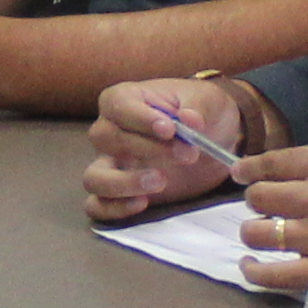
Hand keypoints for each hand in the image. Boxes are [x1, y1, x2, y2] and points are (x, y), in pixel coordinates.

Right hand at [81, 74, 264, 220]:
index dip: (140, 118)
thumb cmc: (202, 111)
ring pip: (93, 177)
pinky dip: (114, 209)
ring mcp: (109, 164)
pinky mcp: (119, 194)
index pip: (117, 104)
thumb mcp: (208, 101)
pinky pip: (98, 206)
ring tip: (161, 181)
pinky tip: (143, 204)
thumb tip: (189, 120)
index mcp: (125, 98)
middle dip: (146, 148)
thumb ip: (198, 108)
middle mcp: (109, 130)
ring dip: (123, 182)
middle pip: (106, 139)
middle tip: (187, 154)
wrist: (214, 138)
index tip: (170, 129)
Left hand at [234, 146, 307, 290]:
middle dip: (257, 202)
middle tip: (267, 209)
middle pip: (259, 198)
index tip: (241, 173)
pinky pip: (270, 275)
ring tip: (260, 235)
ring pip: (257, 233)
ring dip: (253, 233)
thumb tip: (284, 176)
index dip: (250, 168)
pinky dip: (253, 270)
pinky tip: (250, 266)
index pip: (272, 162)